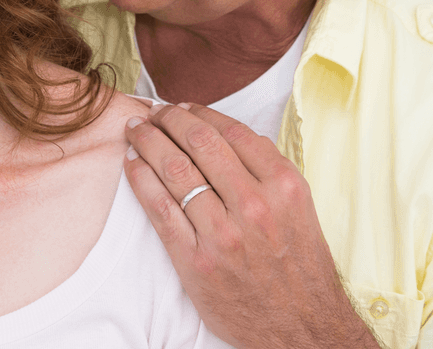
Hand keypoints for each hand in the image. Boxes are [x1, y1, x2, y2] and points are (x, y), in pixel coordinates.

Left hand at [124, 103, 379, 348]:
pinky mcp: (196, 261)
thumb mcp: (299, 208)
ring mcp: (223, 234)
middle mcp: (254, 205)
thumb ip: (267, 170)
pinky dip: (141, 179)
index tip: (182, 106)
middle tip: (152, 111)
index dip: (199, 112)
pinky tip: (131, 164)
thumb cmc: (298, 266)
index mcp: (283, 186)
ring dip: (148, 142)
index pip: (231, 131)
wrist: (301, 328)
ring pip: (175, 170)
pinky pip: (159, 209)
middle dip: (168, 119)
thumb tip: (225, 132)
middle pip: (199, 143)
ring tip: (135, 130)